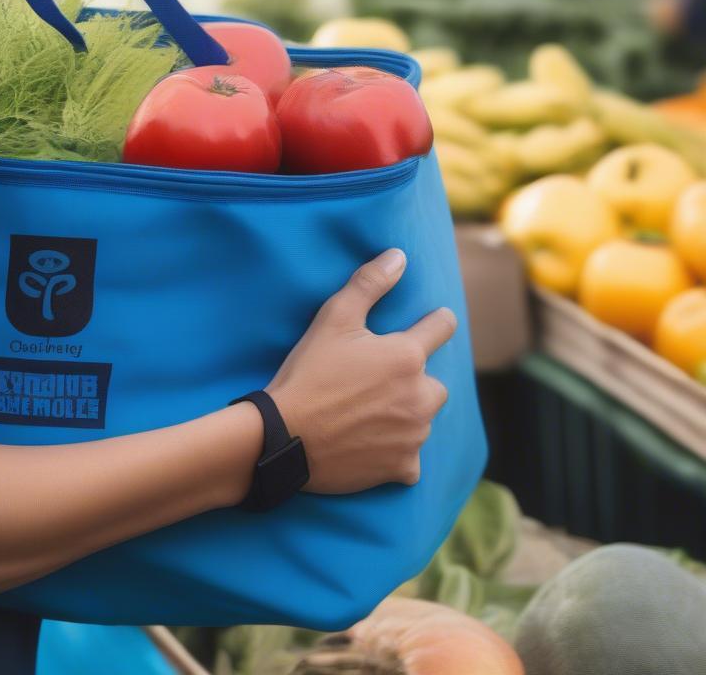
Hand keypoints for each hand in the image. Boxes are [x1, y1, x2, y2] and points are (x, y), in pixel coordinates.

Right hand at [266, 249, 453, 493]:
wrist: (284, 437)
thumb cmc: (308, 373)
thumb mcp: (333, 318)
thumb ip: (369, 283)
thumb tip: (399, 256)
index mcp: (408, 356)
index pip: (441, 328)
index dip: (435, 321)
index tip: (433, 321)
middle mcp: (422, 396)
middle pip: (434, 381)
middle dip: (414, 379)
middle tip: (378, 380)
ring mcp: (414, 435)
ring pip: (423, 418)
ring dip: (406, 414)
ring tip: (369, 412)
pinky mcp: (403, 468)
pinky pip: (411, 458)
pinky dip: (397, 452)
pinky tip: (370, 444)